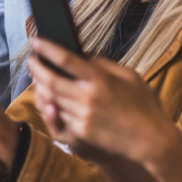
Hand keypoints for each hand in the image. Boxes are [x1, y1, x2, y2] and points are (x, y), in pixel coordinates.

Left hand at [28, 37, 175, 163]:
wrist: (151, 141)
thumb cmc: (143, 105)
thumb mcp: (129, 76)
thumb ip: (103, 64)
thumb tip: (81, 55)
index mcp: (100, 79)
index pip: (65, 59)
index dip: (46, 48)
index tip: (36, 40)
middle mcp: (87, 97)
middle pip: (50, 79)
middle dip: (36, 68)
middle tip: (31, 59)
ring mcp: (81, 116)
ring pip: (49, 98)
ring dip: (39, 86)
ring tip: (36, 76)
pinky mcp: (80, 133)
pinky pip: (57, 116)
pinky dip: (48, 104)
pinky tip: (46, 97)